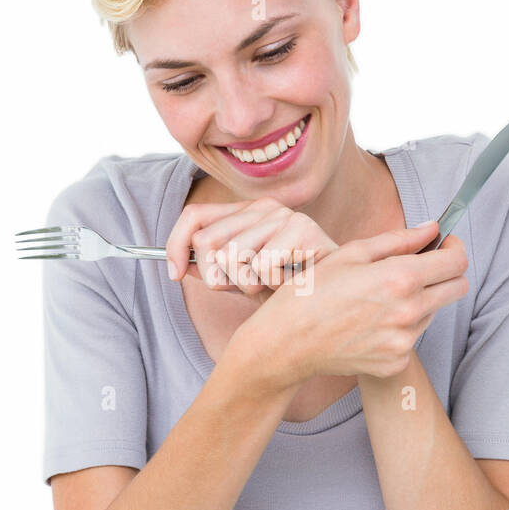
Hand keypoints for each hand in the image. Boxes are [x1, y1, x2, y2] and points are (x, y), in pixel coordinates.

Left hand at [166, 197, 338, 299]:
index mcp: (247, 213)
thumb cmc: (289, 291)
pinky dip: (271, 286)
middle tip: (245, 287)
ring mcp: (285, 216)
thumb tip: (177, 265)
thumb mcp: (241, 281)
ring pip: (231, 256)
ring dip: (247, 285)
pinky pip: (261, 267)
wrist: (334, 302)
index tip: (174, 275)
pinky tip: (290, 284)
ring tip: (272, 286)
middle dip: (216, 277)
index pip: (194, 216)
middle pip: (206, 242)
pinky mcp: (304, 231)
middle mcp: (264, 207)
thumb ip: (211, 270)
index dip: (175, 246)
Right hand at [228, 221, 468, 384]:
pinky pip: (411, 338)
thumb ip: (399, 240)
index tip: (443, 244)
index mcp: (400, 279)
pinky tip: (368, 323)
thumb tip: (432, 229)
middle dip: (444, 273)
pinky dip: (399, 327)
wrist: (285, 343)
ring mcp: (404, 342)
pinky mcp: (395, 363)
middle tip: (419, 267)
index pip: (457, 262)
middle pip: (456, 289)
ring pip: (432, 313)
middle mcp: (409, 312)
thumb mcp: (351, 253)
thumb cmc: (311, 292)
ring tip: (377, 299)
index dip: (454, 248)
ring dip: (418, 301)